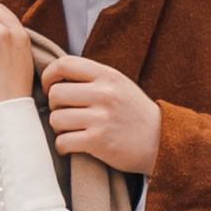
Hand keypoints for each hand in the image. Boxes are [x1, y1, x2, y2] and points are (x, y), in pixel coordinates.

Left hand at [42, 56, 162, 176]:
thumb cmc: (134, 113)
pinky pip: (62, 142)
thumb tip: (54, 77)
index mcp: (108, 76)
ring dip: (58, 128)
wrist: (161, 142)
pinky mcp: (98, 141)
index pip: (64, 64)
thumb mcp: (119, 85)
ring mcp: (101, 118)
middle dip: (53, 106)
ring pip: (56, 119)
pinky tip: (72, 146)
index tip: (49, 88)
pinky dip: (62, 146)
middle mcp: (104, 94)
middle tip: (63, 114)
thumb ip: (91, 77)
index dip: (49, 76)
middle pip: (56, 94)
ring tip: (70, 131)